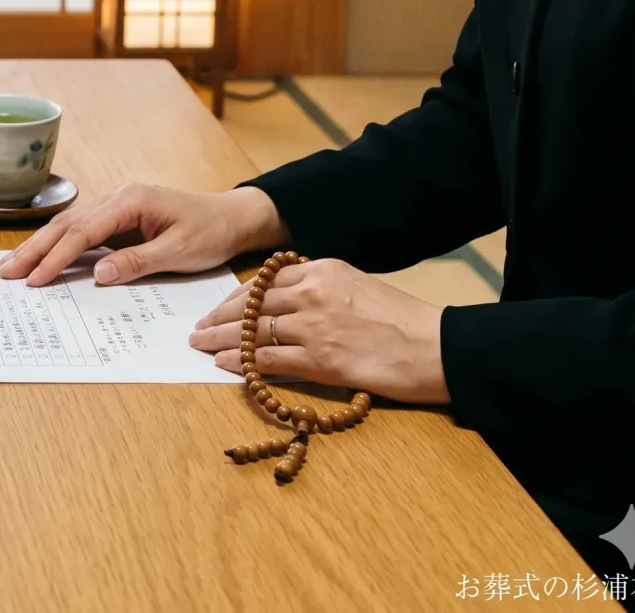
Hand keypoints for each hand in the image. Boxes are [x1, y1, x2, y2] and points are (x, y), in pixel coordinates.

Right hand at [0, 184, 287, 286]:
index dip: (57, 256)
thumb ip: (138, 262)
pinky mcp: (118, 218)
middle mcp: (117, 198)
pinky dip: (59, 245)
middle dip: (35, 249)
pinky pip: (82, 231)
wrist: (232, 217)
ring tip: (12, 265)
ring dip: (40, 246)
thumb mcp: (179, 252)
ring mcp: (115, 206)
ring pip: (69, 226)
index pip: (84, 232)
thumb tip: (99, 274)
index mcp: (131, 201)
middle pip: (67, 225)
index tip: (35, 278)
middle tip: (6, 271)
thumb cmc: (210, 232)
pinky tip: (41, 257)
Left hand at [188, 257, 449, 403]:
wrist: (436, 347)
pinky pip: (266, 359)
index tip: (219, 307)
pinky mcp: (319, 360)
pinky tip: (224, 364)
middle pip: (251, 305)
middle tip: (198, 329)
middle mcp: (313, 293)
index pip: (264, 281)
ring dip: (221, 340)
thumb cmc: (403, 321)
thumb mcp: (358, 286)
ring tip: (201, 346)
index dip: (236, 297)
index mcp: (323, 270)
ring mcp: (313, 326)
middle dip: (219, 318)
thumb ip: (321, 288)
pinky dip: (241, 362)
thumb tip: (286, 303)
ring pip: (252, 332)